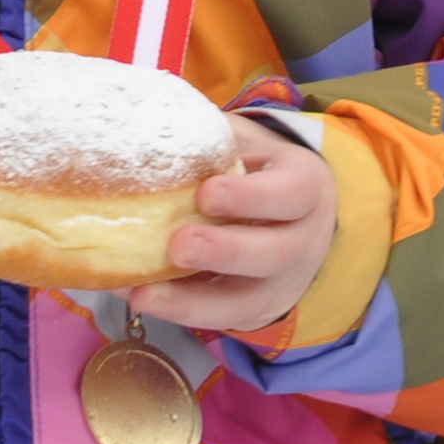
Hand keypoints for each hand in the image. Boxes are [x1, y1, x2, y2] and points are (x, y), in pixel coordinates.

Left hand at [133, 115, 340, 332]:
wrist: (289, 213)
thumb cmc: (254, 169)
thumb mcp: (244, 142)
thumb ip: (210, 136)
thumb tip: (145, 123)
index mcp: (304, 187)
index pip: (290, 194)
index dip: (250, 197)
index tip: (207, 192)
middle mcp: (302, 240)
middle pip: (274, 254)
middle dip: (225, 252)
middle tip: (179, 245)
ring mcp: (282, 282)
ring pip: (248, 301)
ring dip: (195, 301)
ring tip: (145, 294)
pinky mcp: (254, 310)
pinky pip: (221, 320)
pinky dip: (178, 313)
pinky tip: (139, 298)